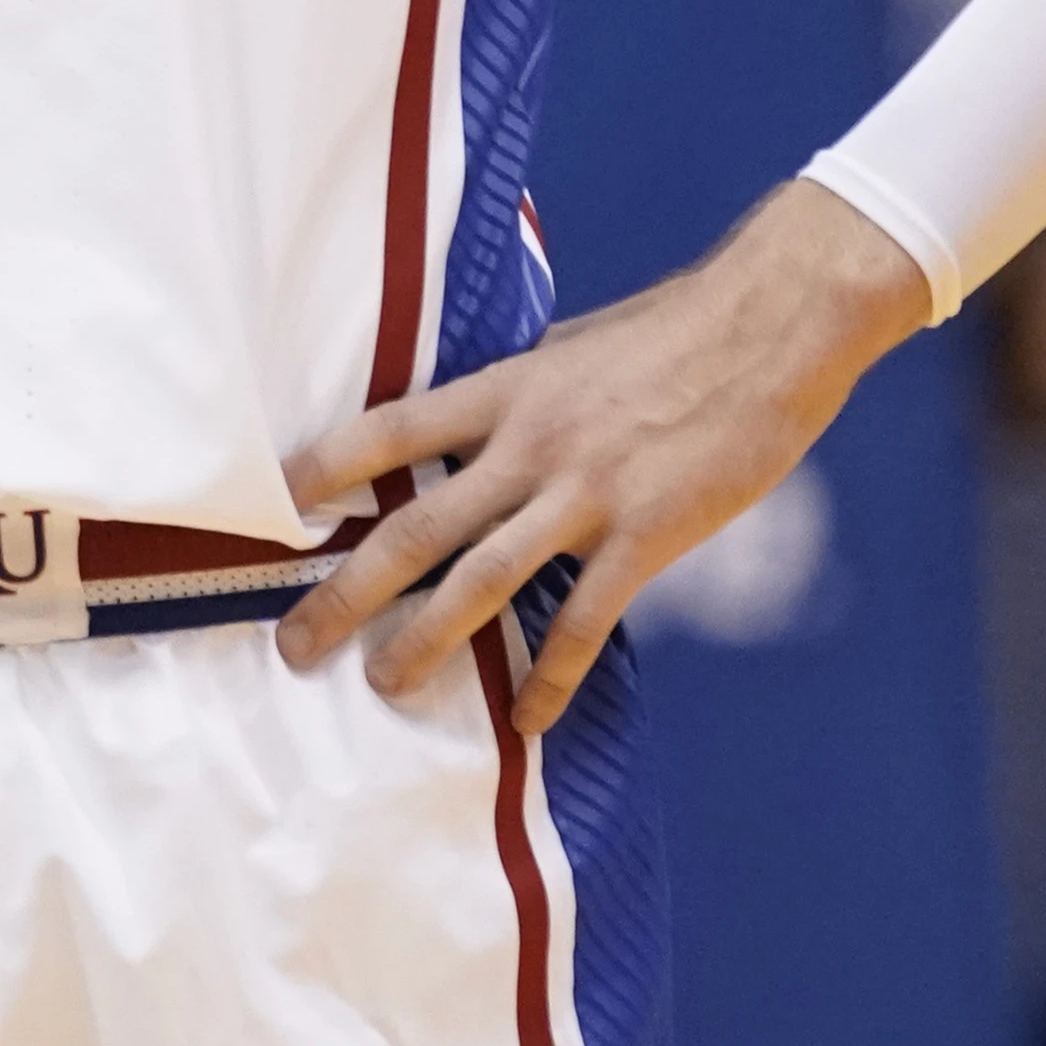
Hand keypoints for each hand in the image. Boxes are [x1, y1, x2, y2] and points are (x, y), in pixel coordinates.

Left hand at [272, 183, 922, 732]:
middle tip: (296, 642)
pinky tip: (528, 718)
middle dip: (346, 591)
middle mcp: (530, 444)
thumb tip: (471, 421)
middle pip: (415, 527)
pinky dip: (549, 677)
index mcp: (507, 389)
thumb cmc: (674, 333)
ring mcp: (586, 493)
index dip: (325, 470)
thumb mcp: (573, 349)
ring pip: (481, 581)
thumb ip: (520, 395)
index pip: (390, 431)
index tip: (274, 508)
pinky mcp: (645, 536)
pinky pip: (582, 623)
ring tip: (383, 682)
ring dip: (425, 640)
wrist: (770, 327)